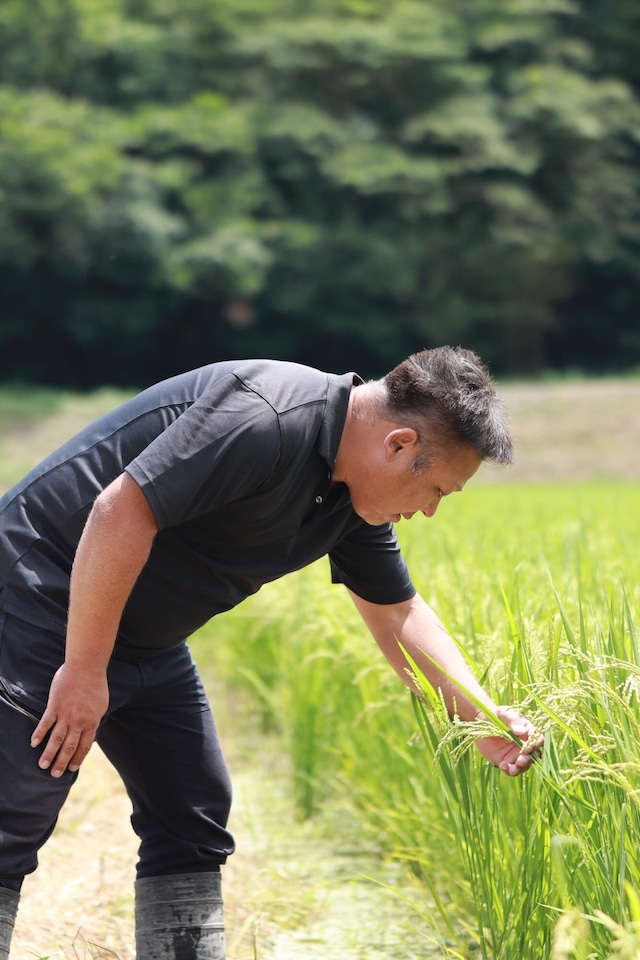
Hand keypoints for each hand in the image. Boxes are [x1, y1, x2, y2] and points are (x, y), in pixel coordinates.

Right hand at [30, 662, 108, 777]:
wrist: (87, 667)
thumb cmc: (96, 683)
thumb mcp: (102, 704)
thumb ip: (95, 719)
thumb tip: (92, 731)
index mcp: (92, 722)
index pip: (84, 746)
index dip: (77, 758)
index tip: (71, 768)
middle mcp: (78, 722)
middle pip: (69, 747)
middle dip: (62, 762)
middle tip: (55, 775)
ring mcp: (66, 715)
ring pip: (56, 739)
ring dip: (49, 754)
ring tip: (43, 765)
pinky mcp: (55, 706)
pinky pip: (45, 723)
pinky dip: (39, 734)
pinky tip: (34, 743)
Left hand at [475, 705, 542, 776]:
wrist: (479, 724)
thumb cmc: (494, 715)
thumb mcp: (502, 713)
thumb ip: (512, 720)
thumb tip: (521, 731)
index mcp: (527, 731)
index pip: (537, 739)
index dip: (535, 745)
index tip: (527, 748)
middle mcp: (524, 744)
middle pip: (533, 755)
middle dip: (528, 760)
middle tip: (520, 761)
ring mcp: (516, 754)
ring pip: (524, 765)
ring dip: (520, 768)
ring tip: (512, 769)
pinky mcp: (506, 761)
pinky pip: (511, 769)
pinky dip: (509, 771)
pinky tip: (503, 766)